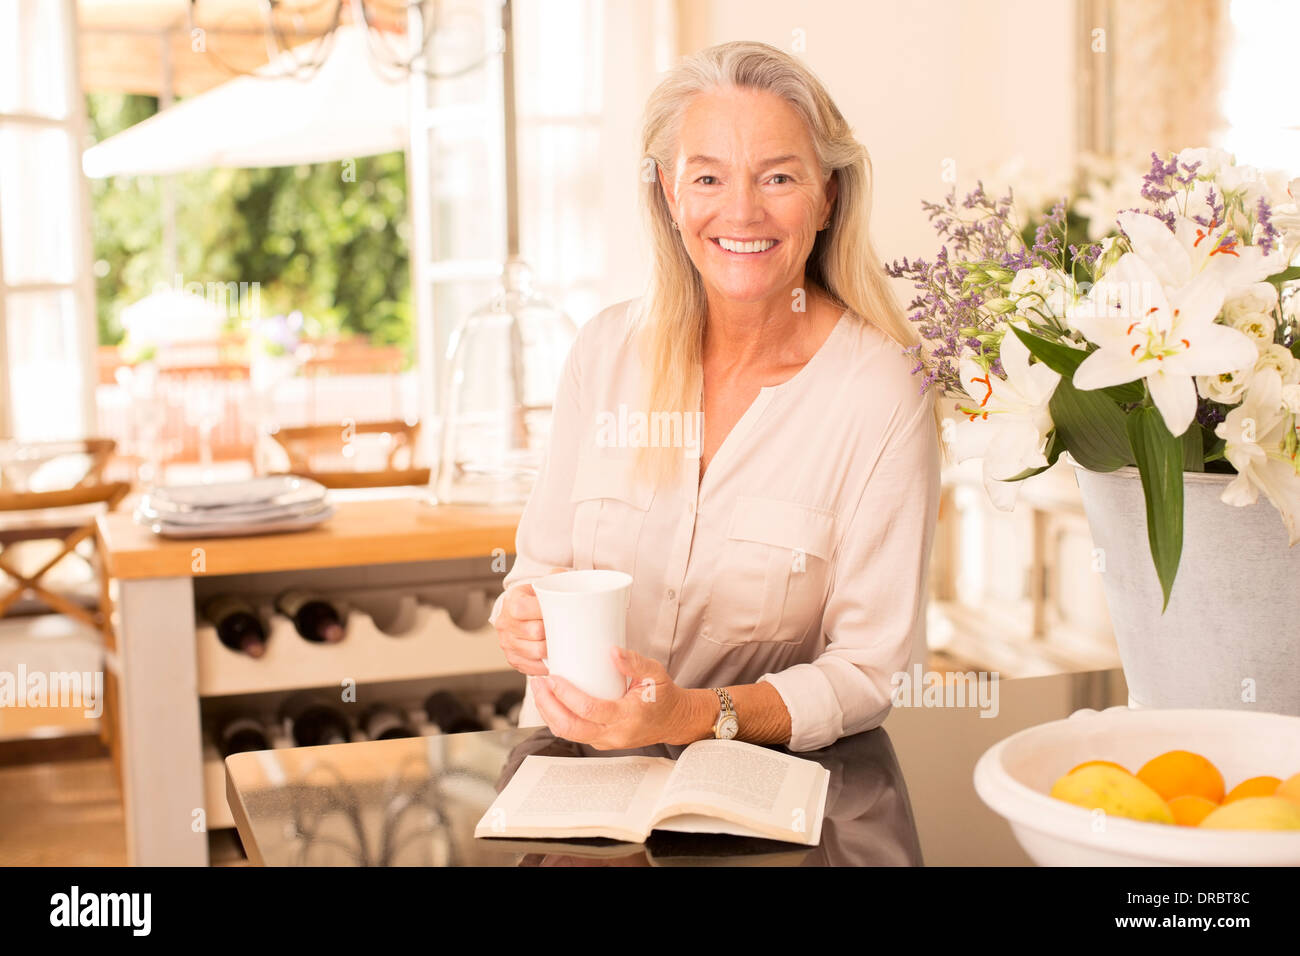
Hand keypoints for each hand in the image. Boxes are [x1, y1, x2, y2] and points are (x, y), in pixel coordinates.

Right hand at [494, 567, 569, 676]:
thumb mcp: (543, 584)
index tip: (560, 612)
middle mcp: (504, 623)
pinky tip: (556, 658)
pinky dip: (546, 665)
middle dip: (554, 632)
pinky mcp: (512, 659)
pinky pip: (531, 667)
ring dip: (552, 650)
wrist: (522, 613)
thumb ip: (555, 577)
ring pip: (535, 652)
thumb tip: (561, 574)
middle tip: (568, 629)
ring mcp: (507, 643)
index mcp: (511, 601)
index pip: (523, 608)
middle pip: (534, 632)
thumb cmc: (537, 599)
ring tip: (564, 644)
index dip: (543, 612)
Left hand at [532, 646, 710, 749]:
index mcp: (629, 717)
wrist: (673, 720)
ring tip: (539, 690)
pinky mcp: (600, 742)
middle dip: (548, 705)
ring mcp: (606, 741)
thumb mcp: (655, 673)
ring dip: (548, 712)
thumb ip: (634, 662)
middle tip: (538, 683)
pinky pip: (573, 733)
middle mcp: (615, 734)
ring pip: (568, 733)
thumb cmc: (663, 695)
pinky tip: (551, 701)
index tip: (553, 678)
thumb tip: (611, 651)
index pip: (589, 710)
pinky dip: (557, 718)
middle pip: (570, 727)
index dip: (566, 695)